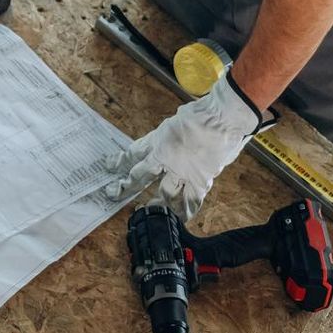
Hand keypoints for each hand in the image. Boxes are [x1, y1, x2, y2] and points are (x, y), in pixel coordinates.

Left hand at [106, 74, 266, 218]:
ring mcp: (182, 172)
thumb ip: (167, 138)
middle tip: (115, 195)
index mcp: (158, 141)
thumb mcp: (175, 124)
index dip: (119, 161)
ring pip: (164, 194)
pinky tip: (181, 217)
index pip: (133, 154)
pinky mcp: (200, 181)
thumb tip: (164, 145)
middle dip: (126, 188)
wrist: (223, 119)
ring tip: (148, 210)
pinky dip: (186, 210)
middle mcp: (166, 159)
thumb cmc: (202, 115)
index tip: (109, 165)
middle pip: (140, 177)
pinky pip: (191, 201)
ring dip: (156, 204)